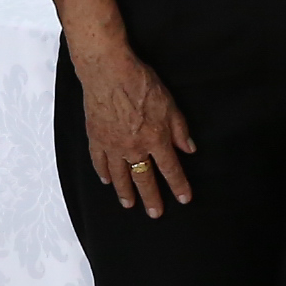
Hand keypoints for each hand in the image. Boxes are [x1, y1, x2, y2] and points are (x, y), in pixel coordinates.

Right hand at [72, 38, 195, 213]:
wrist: (109, 72)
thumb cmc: (141, 83)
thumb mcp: (170, 105)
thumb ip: (179, 130)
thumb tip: (189, 149)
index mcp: (156, 139)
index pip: (170, 169)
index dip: (178, 185)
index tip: (183, 198)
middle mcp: (134, 148)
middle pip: (144, 179)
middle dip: (152, 198)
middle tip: (155, 213)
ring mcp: (113, 145)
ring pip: (120, 176)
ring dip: (126, 192)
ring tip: (129, 204)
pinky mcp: (96, 138)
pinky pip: (100, 161)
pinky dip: (104, 173)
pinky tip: (107, 181)